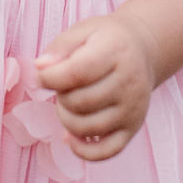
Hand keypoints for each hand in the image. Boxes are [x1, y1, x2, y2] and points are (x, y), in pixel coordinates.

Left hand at [35, 9, 159, 160]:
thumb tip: (40, 68)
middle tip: (62, 85)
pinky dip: (82, 150)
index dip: (49, 78)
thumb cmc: (106, 40)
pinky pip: (105, 152)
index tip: (40, 76)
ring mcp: (132, 109)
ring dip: (66, 118)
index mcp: (116, 52)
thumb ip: (60, 46)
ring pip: (86, 128)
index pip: (77, 73)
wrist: (142, 50)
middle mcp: (129, 83)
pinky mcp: (132, 129)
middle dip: (60, 96)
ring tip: (68, 102)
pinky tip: (70, 137)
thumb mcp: (84, 30)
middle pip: (79, 102)